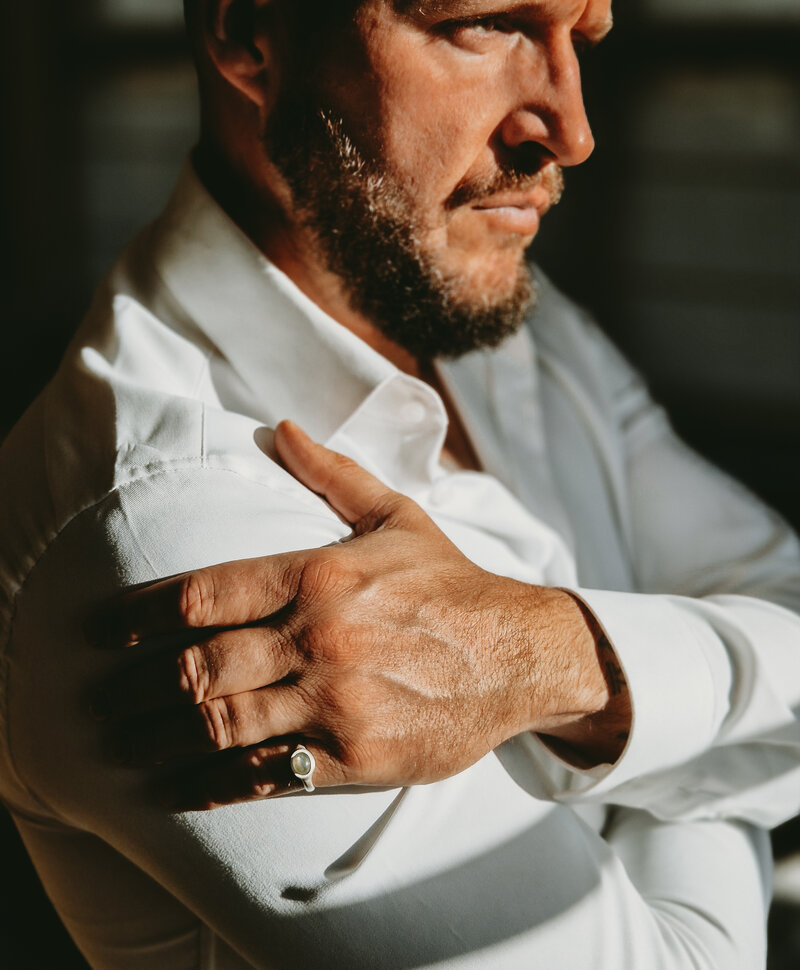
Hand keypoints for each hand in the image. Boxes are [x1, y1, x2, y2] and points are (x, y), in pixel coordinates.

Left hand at [88, 421, 627, 809]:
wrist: (522, 654)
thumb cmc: (452, 583)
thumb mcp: (397, 515)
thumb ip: (332, 473)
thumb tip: (279, 427)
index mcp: (322, 574)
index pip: (206, 594)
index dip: (143, 615)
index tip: (109, 632)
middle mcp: (322, 637)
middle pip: (199, 668)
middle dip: (137, 688)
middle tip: (104, 697)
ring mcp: (337, 701)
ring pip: (221, 727)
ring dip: (160, 740)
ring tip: (126, 746)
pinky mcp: (356, 756)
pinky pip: (267, 777)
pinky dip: (213, 786)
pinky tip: (182, 787)